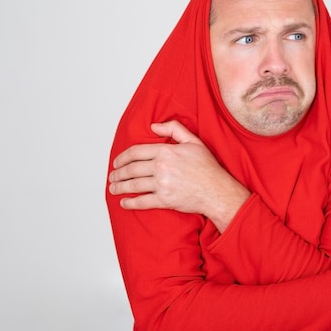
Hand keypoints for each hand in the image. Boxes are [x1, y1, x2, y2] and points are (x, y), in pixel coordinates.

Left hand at [108, 120, 249, 230]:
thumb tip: (154, 127)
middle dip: (118, 173)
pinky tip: (124, 202)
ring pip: (133, 185)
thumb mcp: (194, 141)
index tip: (116, 162)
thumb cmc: (207, 168)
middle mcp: (162, 167)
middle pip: (131, 169)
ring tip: (113, 188)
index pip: (136, 152)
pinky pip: (142, 202)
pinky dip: (130, 203)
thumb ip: (174, 129)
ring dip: (119, 187)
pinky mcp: (165, 200)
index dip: (122, 157)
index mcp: (166, 152)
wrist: (217, 191)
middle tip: (113, 176)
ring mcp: (162, 185)